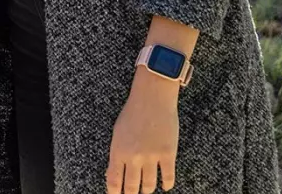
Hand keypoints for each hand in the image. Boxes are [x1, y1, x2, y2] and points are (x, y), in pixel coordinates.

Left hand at [107, 69, 179, 192]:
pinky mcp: (168, 154)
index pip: (114, 181)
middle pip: (132, 187)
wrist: (152, 98)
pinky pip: (168, 177)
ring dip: (148, 190)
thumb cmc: (132, 113)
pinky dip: (166, 184)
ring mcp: (151, 156)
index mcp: (118, 151)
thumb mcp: (117, 133)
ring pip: (149, 185)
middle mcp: (133, 157)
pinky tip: (165, 186)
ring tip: (147, 191)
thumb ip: (117, 154)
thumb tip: (113, 174)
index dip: (114, 193)